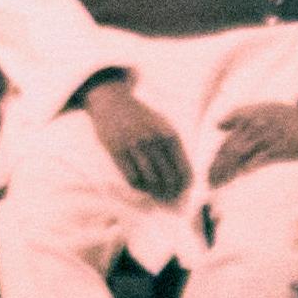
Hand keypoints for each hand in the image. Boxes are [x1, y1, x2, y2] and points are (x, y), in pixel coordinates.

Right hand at [81, 69, 190, 203]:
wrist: (112, 101)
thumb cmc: (141, 117)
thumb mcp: (162, 125)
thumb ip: (174, 147)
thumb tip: (185, 177)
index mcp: (170, 134)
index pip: (184, 170)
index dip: (185, 186)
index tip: (181, 192)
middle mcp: (154, 140)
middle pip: (169, 178)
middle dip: (170, 192)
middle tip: (167, 197)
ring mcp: (135, 145)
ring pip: (151, 180)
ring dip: (154, 191)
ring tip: (154, 193)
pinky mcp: (117, 150)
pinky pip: (132, 178)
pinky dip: (138, 186)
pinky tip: (139, 184)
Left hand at [207, 102, 297, 190]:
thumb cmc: (290, 117)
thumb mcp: (263, 109)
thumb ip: (239, 116)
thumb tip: (217, 125)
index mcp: (249, 114)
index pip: (226, 140)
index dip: (216, 158)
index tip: (208, 172)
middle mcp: (255, 124)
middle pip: (229, 148)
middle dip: (217, 167)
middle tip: (208, 182)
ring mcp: (268, 136)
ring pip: (239, 154)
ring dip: (226, 171)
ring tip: (217, 184)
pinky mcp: (281, 148)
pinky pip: (258, 159)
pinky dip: (245, 169)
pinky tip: (237, 177)